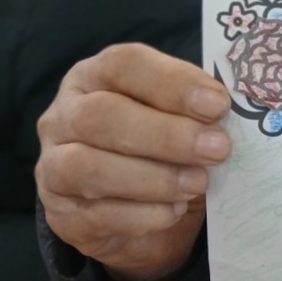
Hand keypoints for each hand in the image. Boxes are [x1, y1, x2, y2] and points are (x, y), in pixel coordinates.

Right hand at [36, 44, 231, 280]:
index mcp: (96, 77)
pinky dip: (142, 215)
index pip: (123, 64)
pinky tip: (174, 211)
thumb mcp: (184, 121)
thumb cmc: (168, 150)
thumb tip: (228, 114)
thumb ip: (199, 111)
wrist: (145, 216)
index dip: (171, 82)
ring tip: (198, 183)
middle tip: (217, 148)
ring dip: (153, 178)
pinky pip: (96, 215)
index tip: (218, 104)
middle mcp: (65, 116)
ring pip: (86, 167)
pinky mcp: (63, 216)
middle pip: (100, 115)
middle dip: (165, 134)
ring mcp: (53, 167)